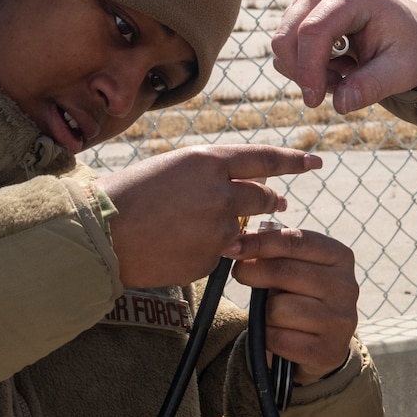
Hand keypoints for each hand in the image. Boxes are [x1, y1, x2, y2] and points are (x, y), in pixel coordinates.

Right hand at [96, 146, 318, 288]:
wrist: (102, 233)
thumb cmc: (131, 194)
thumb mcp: (174, 167)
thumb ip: (212, 173)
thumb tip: (247, 180)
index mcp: (208, 162)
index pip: (265, 158)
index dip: (294, 161)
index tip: (315, 162)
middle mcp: (220, 192)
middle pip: (262, 196)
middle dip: (268, 199)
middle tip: (275, 203)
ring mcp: (217, 228)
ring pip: (246, 228)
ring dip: (240, 227)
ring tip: (217, 226)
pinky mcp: (210, 258)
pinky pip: (223, 254)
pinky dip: (212, 251)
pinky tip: (183, 246)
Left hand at [226, 225, 359, 382]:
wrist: (320, 344)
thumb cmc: (301, 296)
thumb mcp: (294, 267)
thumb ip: (274, 252)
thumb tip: (239, 242)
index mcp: (340, 257)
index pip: (296, 242)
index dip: (260, 242)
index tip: (232, 247)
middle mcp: (347, 287)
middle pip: (284, 272)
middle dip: (253, 272)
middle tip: (239, 273)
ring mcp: (340, 320)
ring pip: (277, 308)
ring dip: (264, 311)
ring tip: (273, 312)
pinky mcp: (328, 350)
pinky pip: (278, 338)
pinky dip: (268, 337)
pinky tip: (278, 334)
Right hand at [272, 0, 416, 114]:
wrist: (414, 31)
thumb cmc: (410, 47)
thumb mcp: (402, 70)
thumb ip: (373, 86)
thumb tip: (340, 104)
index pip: (314, 31)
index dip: (308, 69)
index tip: (315, 101)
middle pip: (288, 36)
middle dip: (304, 74)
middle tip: (339, 87)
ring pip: (283, 44)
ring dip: (307, 71)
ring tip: (345, 73)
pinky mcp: (301, 11)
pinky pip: (286, 47)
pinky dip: (304, 66)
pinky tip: (335, 65)